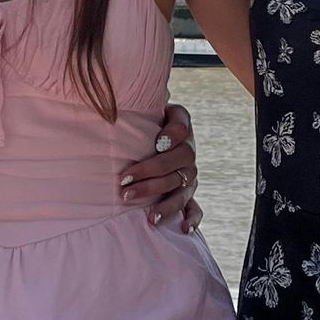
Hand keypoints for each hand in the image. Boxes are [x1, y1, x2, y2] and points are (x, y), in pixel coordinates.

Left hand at [121, 101, 201, 230]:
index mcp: (181, 129)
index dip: (172, 136)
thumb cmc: (148, 120)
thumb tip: (155, 90)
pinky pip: (195, 208)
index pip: (181, 131)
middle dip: (149, 178)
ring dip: (165, 204)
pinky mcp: (188, 193)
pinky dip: (192, 219)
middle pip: (174, 168)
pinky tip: (183, 229)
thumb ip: (149, 100)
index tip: (157, 142)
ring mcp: (189, 176)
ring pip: (181, 192)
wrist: (156, 135)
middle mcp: (188, 154)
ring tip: (149, 217)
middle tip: (124, 186)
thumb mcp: (150, 107)